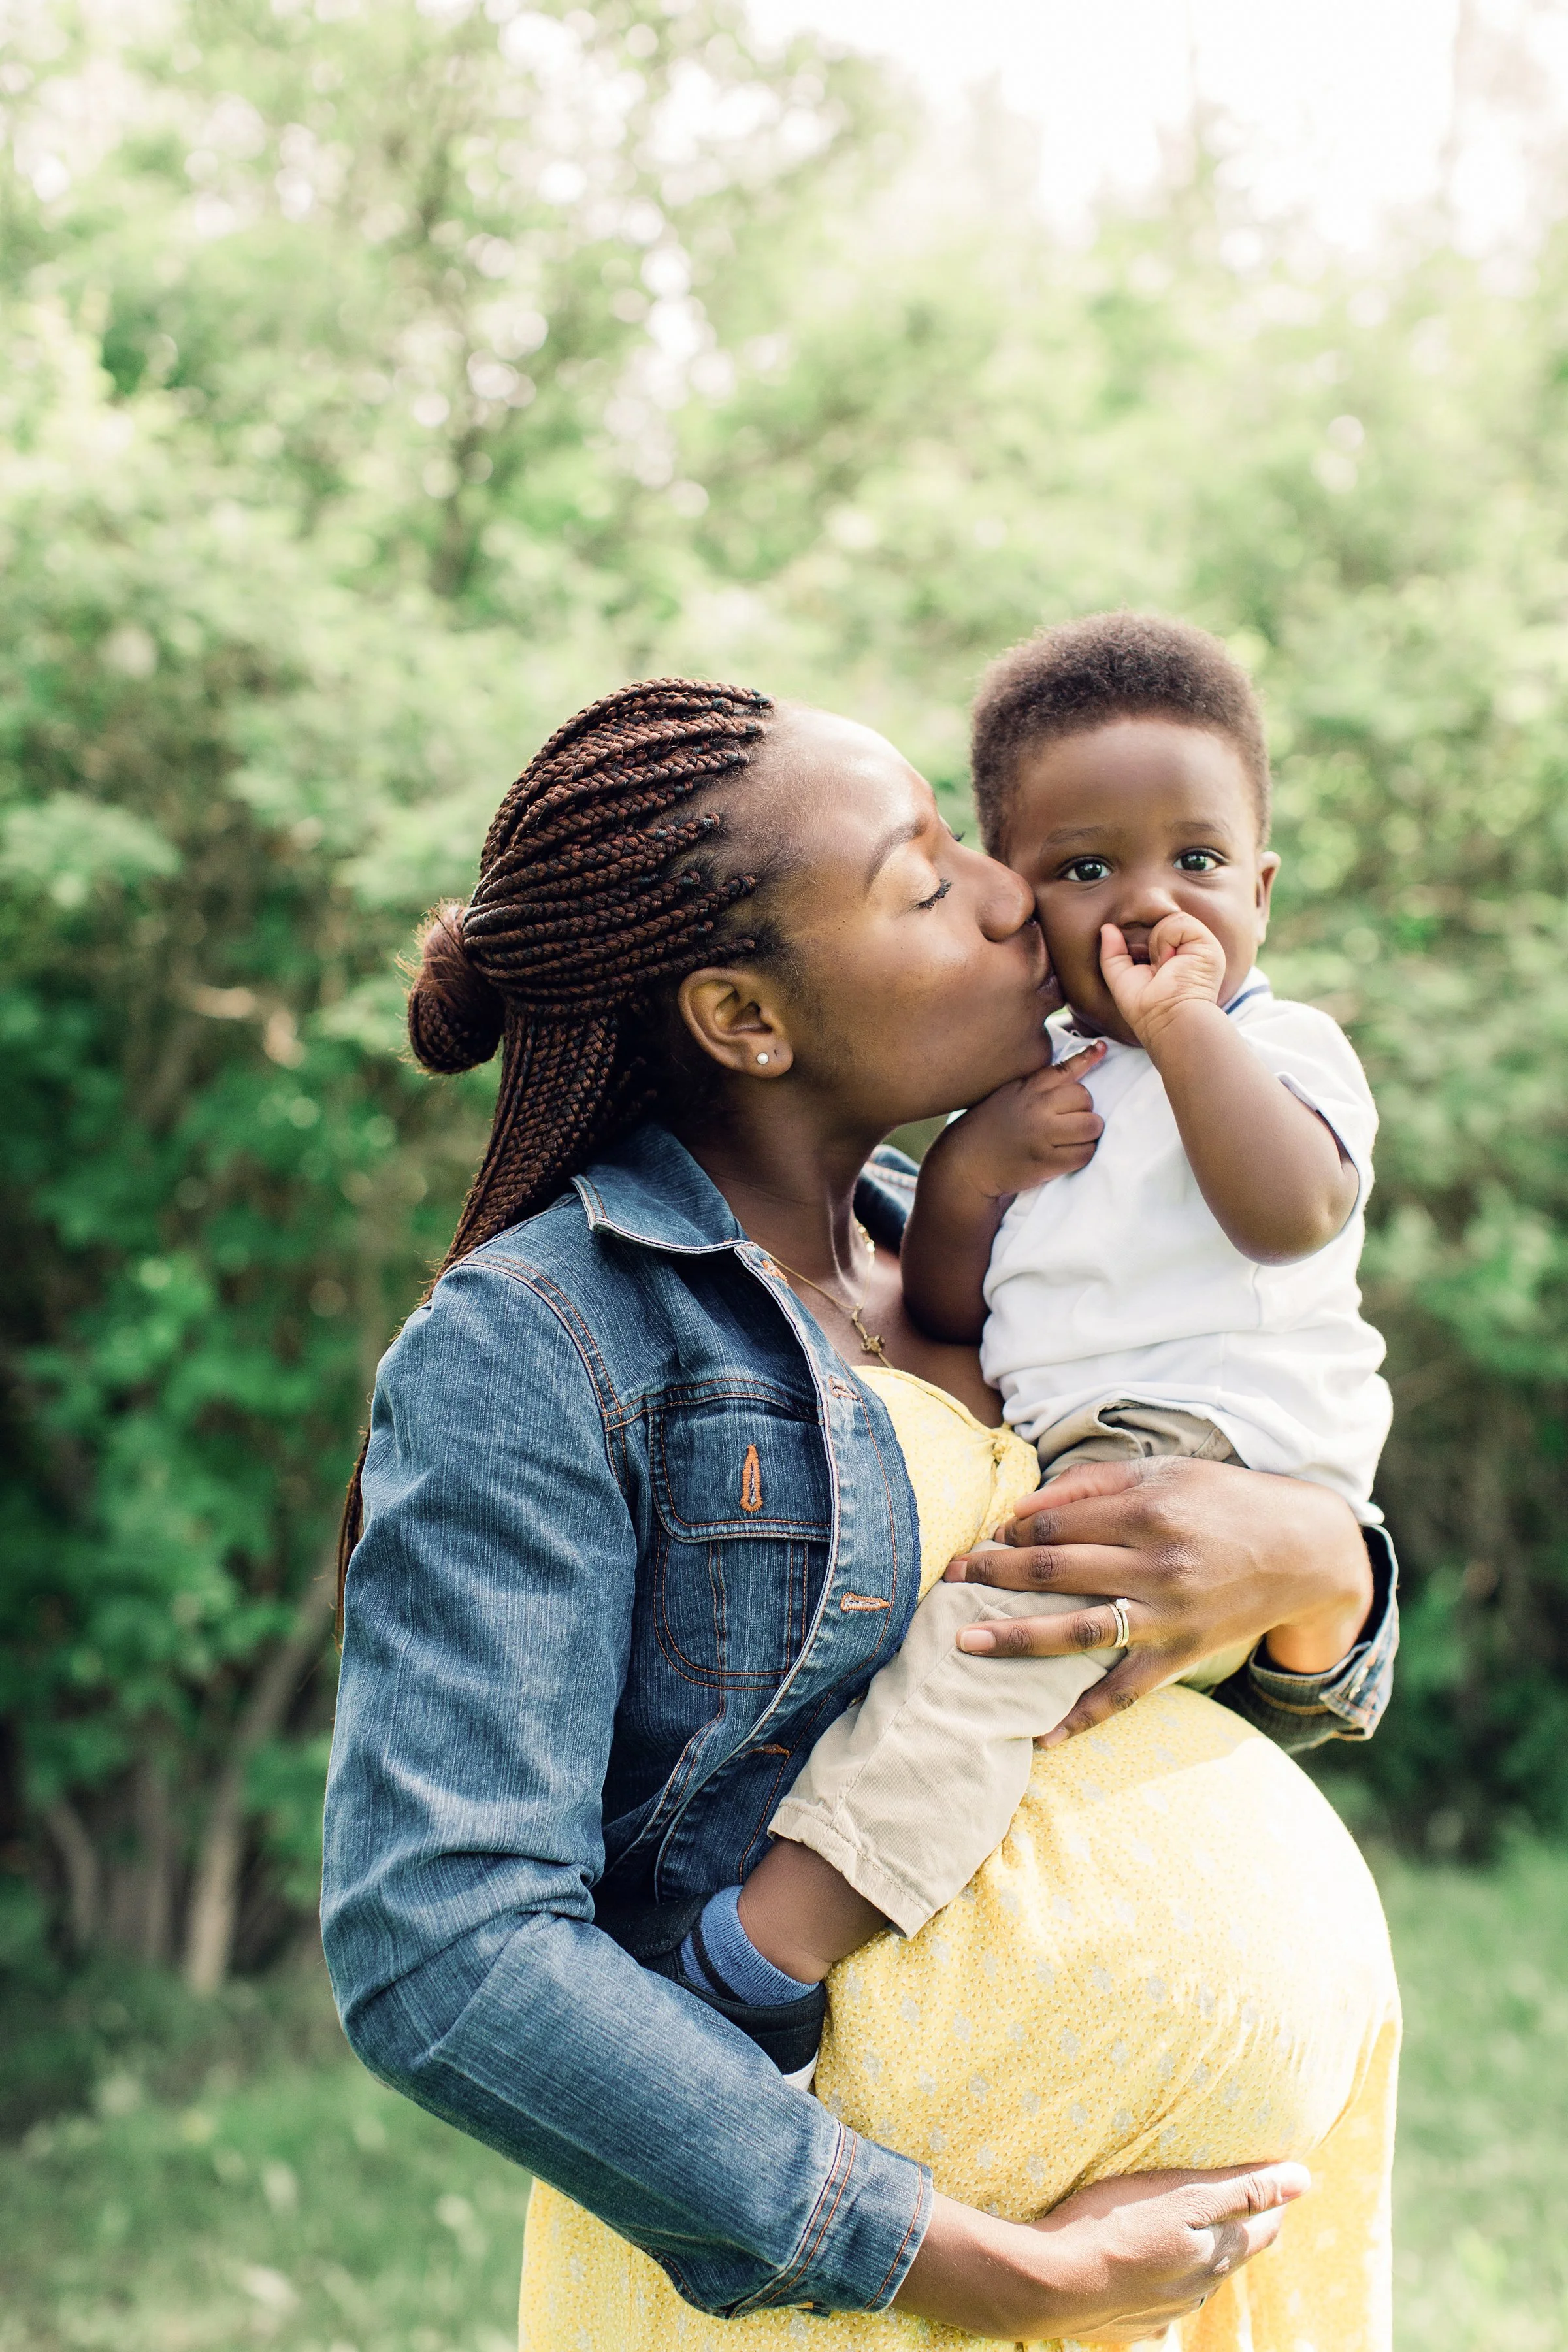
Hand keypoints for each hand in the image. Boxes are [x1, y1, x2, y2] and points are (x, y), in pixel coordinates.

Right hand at [895, 2163, 1309, 2338]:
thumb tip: (1303, 2179)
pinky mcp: (1129, 2328)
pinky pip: (1156, 2305)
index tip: (1271, 2176)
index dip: (1272, 2200)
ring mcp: (1162, 2315)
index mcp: (1216, 2256)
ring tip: (1180, 2230)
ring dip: (1195, 2257)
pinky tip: (1141, 2272)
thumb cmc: (1115, 2226)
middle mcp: (1198, 2292)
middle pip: (1231, 2256)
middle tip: (1229, 2198)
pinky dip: (1158, 2284)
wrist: (1049, 2284)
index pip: (1265, 2229)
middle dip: (1236, 2228)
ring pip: (1195, 2282)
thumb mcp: (1183, 2195)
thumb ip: (1244, 2189)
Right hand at [935, 1040, 1106, 1201]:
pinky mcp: (1046, 1162)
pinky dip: (1081, 1155)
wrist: (966, 1163)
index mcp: (1027, 1088)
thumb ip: (1037, 1083)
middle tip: (1069, 1120)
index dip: (1087, 1058)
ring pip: (1091, 1126)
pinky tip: (1065, 1155)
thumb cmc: (989, 1127)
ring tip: (1070, 1139)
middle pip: (1085, 1097)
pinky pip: (1084, 1153)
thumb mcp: (1008, 1094)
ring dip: (1087, 1134)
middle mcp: (1036, 1108)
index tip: (1102, 1049)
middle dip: (1084, 1109)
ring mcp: (1042, 1135)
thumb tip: (1073, 1069)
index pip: (1064, 1069)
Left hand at [943, 1455, 1374, 1741]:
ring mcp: (1169, 1616)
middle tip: (948, 1579)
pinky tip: (1041, 1736)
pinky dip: (1082, 1717)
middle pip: (1055, 1571)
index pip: (1058, 1523)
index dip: (1012, 1531)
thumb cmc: (1225, 1502)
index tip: (985, 1536)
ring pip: (1078, 1632)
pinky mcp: (1182, 1656)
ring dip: (1015, 1639)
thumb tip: (1024, 1507)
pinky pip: (1124, 1692)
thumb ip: (1094, 1485)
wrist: (1306, 1551)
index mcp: (1150, 1510)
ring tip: (963, 1644)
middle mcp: (1157, 1564)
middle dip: (994, 1575)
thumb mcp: (1167, 1472)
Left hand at [1100, 913, 1224, 1050]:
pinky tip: (1171, 961)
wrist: (1167, 1018)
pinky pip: (1178, 921)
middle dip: (1150, 943)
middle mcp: (1188, 949)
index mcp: (1174, 957)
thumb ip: (1113, 951)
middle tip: (1156, 969)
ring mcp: (1199, 945)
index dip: (1143, 942)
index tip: (1145, 965)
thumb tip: (1107, 927)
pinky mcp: (1206, 942)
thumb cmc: (1144, 1007)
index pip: (1153, 931)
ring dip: (1157, 944)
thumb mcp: (1121, 976)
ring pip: (1168, 919)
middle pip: (1160, 922)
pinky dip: (1166, 940)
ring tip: (1165, 967)